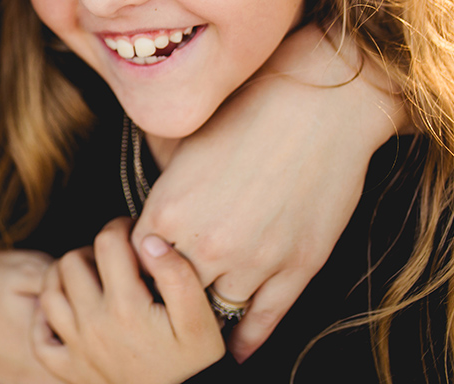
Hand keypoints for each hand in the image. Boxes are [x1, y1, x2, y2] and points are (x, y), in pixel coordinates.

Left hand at [33, 219, 223, 383]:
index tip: (132, 235)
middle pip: (72, 261)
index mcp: (126, 307)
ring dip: (65, 276)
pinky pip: (40, 336)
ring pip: (49, 291)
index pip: (107, 242)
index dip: (120, 228)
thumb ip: (179, 276)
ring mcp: (76, 346)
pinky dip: (45, 320)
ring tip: (90, 278)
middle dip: (92, 251)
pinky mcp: (67, 368)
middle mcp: (93, 324)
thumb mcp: (201, 322)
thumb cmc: (191, 365)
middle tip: (113, 260)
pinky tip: (67, 311)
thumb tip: (149, 240)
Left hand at [133, 24, 404, 361]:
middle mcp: (205, 244)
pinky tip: (237, 347)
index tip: (146, 266)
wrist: (317, 104)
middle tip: (169, 298)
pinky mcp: (298, 267)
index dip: (141, 264)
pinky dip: (248, 338)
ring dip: (209, 312)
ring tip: (200, 318)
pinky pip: (264, 319)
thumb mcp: (184, 143)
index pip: (136, 261)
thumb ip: (160, 184)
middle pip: (174, 291)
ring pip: (218, 309)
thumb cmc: (246, 111)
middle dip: (171, 292)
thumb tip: (144, 210)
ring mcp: (254, 261)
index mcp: (168, 210)